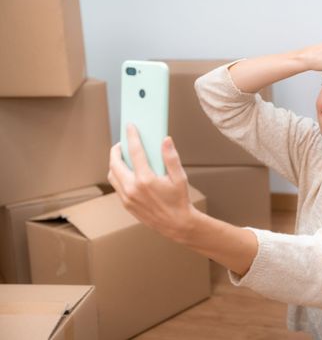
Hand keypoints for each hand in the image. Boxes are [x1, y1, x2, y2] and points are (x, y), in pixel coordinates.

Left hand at [107, 124, 195, 242]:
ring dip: (114, 163)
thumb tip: (165, 141)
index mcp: (146, 179)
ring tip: (123, 157)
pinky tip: (127, 172)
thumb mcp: (180, 178)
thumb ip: (171, 158)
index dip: (131, 136)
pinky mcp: (126, 204)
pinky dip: (118, 175)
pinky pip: (116, 186)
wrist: (177, 225)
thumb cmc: (179, 201)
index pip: (134, 151)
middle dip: (116, 149)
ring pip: (112, 174)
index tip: (130, 127)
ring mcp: (127, 197)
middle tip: (122, 143)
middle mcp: (133, 188)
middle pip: (115, 162)